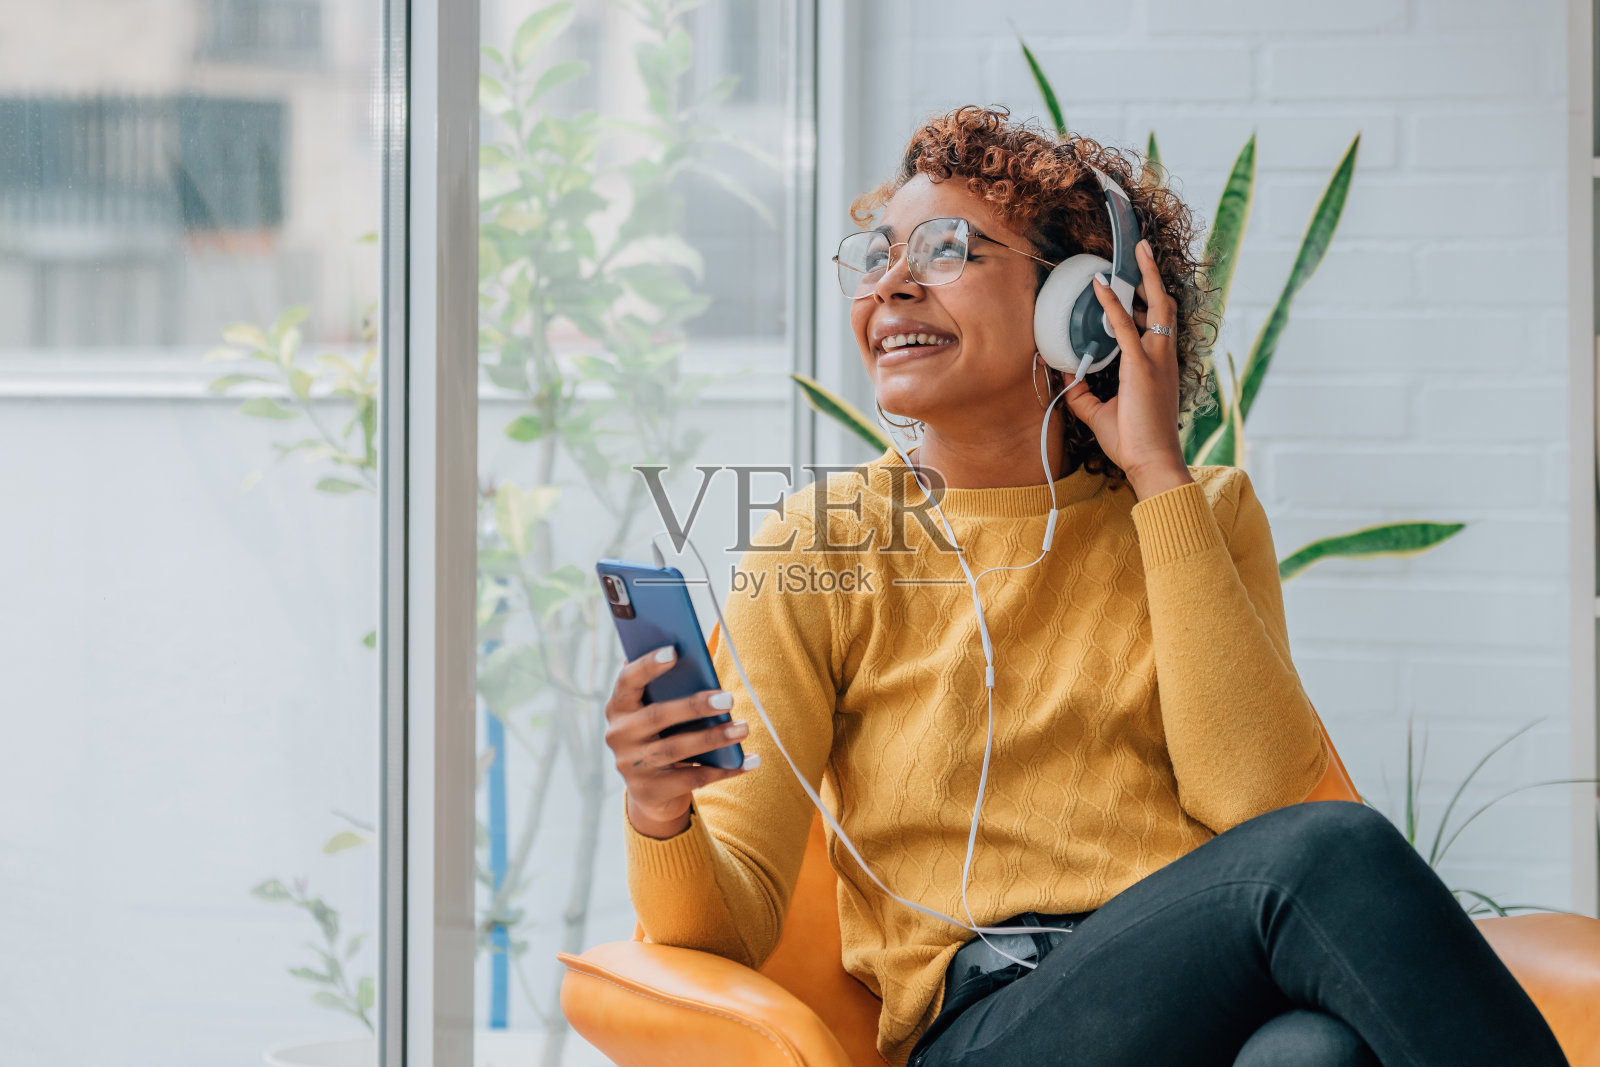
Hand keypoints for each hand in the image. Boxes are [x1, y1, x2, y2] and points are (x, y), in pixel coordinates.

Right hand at [603, 645, 756, 838]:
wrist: (651, 792)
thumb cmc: (661, 735)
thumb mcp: (657, 710)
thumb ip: (670, 688)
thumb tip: (698, 659)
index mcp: (619, 707)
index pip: (627, 681)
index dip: (648, 665)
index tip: (673, 651)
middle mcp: (618, 735)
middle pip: (657, 716)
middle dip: (695, 706)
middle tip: (728, 698)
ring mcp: (631, 766)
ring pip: (677, 749)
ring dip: (714, 738)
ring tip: (743, 728)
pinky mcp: (650, 791)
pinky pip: (693, 779)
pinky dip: (725, 770)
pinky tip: (750, 761)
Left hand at [1062, 238, 1192, 499]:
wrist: (1152, 462)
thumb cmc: (1134, 441)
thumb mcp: (1099, 412)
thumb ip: (1082, 390)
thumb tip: (1066, 370)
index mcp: (1158, 366)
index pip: (1158, 324)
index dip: (1150, 299)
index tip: (1139, 281)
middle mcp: (1163, 357)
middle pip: (1166, 306)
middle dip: (1155, 275)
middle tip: (1143, 250)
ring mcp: (1156, 360)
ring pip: (1158, 306)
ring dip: (1146, 276)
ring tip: (1136, 251)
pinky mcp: (1141, 367)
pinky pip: (1126, 327)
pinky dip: (1112, 304)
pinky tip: (1100, 286)